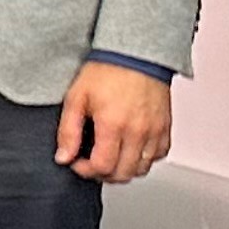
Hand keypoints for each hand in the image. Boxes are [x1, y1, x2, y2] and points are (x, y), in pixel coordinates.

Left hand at [56, 62, 173, 182]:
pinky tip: (130, 149)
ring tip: (109, 157)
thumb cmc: (106, 72)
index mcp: (114, 125)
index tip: (77, 162)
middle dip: (103, 174)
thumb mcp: (76, 98)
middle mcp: (138, 131)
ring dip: (124, 169)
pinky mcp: (165, 126)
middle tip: (91, 163)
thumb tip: (63, 157)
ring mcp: (155, 130)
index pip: (103, 167)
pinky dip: (144, 159)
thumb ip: (68, 131)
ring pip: (142, 168)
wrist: (135, 54)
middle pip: (124, 173)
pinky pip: (159, 155)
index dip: (85, 170)